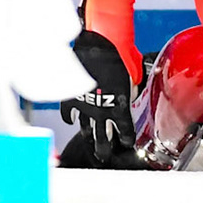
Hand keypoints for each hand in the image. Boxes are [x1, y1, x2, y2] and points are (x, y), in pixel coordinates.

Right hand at [60, 29, 137, 162]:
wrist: (97, 45)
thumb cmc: (119, 56)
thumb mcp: (133, 74)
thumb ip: (133, 87)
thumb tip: (133, 90)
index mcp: (119, 107)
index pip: (125, 131)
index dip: (126, 139)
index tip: (126, 143)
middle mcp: (102, 112)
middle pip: (103, 138)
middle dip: (104, 149)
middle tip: (104, 156)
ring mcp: (85, 107)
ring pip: (86, 129)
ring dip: (88, 138)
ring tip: (89, 145)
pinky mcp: (71, 99)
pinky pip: (68, 114)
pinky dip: (70, 118)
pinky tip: (72, 122)